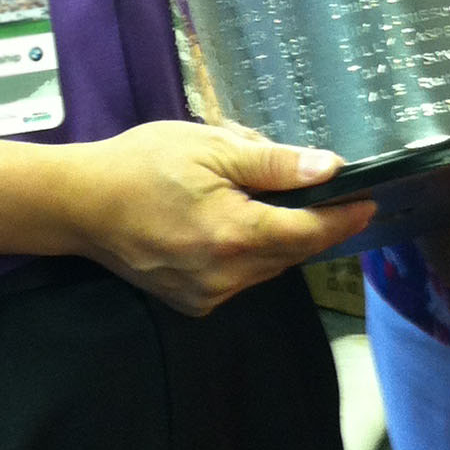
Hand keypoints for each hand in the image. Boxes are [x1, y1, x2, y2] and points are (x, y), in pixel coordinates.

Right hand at [66, 121, 373, 317]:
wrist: (79, 204)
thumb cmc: (141, 164)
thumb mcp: (210, 147)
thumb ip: (273, 164)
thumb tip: (329, 168)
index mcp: (234, 235)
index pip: (310, 233)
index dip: (344, 217)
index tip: (369, 200)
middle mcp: (226, 276)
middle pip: (291, 251)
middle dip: (304, 219)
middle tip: (301, 181)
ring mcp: (208, 295)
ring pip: (267, 266)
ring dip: (274, 235)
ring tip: (246, 195)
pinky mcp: (193, 302)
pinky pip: (240, 278)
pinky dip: (246, 252)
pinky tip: (225, 222)